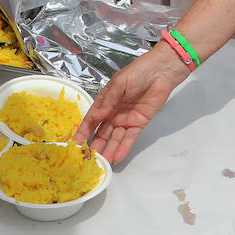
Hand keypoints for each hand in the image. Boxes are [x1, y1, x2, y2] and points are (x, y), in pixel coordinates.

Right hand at [73, 42, 190, 162]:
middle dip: (95, 146)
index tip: (75, 145)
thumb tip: (96, 116)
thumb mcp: (118, 83)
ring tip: (102, 163)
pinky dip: (124, 148)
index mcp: (105, 102)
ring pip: (115, 139)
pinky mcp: (139, 124)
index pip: (91, 120)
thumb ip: (108, 102)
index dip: (83, 133)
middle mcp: (113, 113)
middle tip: (87, 160)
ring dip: (109, 150)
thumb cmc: (137, 72)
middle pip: (102, 133)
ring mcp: (126, 120)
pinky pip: (130, 138)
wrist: (160, 71)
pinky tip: (117, 157)